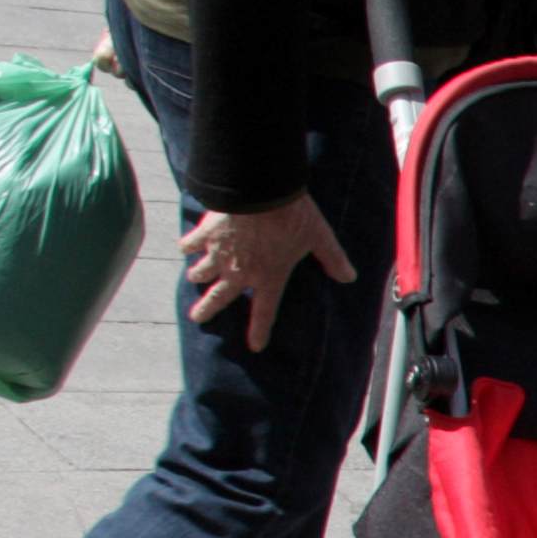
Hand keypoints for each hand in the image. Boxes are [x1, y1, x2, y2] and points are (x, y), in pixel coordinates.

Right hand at [181, 191, 355, 350]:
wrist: (261, 191)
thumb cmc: (293, 216)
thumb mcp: (319, 237)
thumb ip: (333, 259)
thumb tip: (350, 277)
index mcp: (268, 277)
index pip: (264, 312)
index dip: (259, 331)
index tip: (254, 346)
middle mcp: (239, 271)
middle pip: (218, 298)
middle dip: (206, 310)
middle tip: (197, 318)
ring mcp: (219, 254)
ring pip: (200, 272)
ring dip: (198, 274)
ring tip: (195, 276)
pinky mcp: (205, 234)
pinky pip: (189, 245)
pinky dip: (187, 245)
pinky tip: (186, 245)